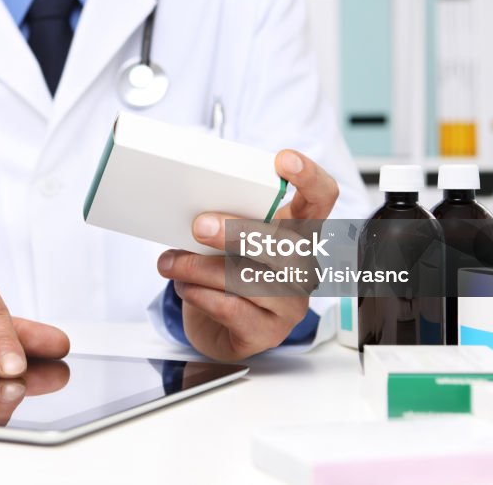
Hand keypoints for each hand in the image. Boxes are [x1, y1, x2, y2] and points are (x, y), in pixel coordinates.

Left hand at [157, 150, 338, 360]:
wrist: (216, 327)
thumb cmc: (226, 272)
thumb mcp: (229, 239)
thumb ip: (224, 218)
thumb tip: (195, 208)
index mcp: (297, 232)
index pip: (321, 198)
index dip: (309, 177)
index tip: (282, 160)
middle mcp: (302, 268)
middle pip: (285, 246)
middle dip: (238, 232)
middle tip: (199, 226)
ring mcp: (290, 304)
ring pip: (250, 280)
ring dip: (201, 268)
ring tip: (171, 263)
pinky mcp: (266, 333)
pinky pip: (233, 309)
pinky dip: (200, 295)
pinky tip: (184, 286)